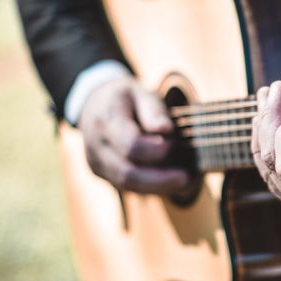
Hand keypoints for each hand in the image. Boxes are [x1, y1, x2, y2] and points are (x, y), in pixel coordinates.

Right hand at [79, 76, 190, 195]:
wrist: (94, 104)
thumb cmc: (126, 99)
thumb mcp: (141, 93)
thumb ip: (154, 111)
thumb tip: (166, 131)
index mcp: (106, 121)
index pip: (130, 145)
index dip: (155, 150)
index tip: (174, 145)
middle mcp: (96, 147)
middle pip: (127, 174)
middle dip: (159, 180)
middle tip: (186, 178)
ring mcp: (96, 163)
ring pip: (127, 185)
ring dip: (158, 187)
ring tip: (184, 183)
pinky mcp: (102, 174)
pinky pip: (127, 186)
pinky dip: (150, 187)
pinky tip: (171, 182)